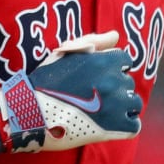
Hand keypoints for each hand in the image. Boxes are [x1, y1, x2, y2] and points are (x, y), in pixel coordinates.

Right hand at [0, 35, 140, 152]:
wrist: (29, 112)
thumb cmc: (44, 81)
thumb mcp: (65, 53)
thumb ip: (94, 41)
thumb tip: (116, 35)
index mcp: (103, 61)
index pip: (125, 60)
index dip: (114, 68)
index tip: (100, 77)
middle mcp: (113, 81)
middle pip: (127, 82)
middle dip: (115, 88)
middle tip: (94, 98)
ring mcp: (115, 105)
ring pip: (134, 103)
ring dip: (123, 107)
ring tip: (103, 112)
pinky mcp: (113, 128)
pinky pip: (133, 126)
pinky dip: (125, 126)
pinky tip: (109, 126)